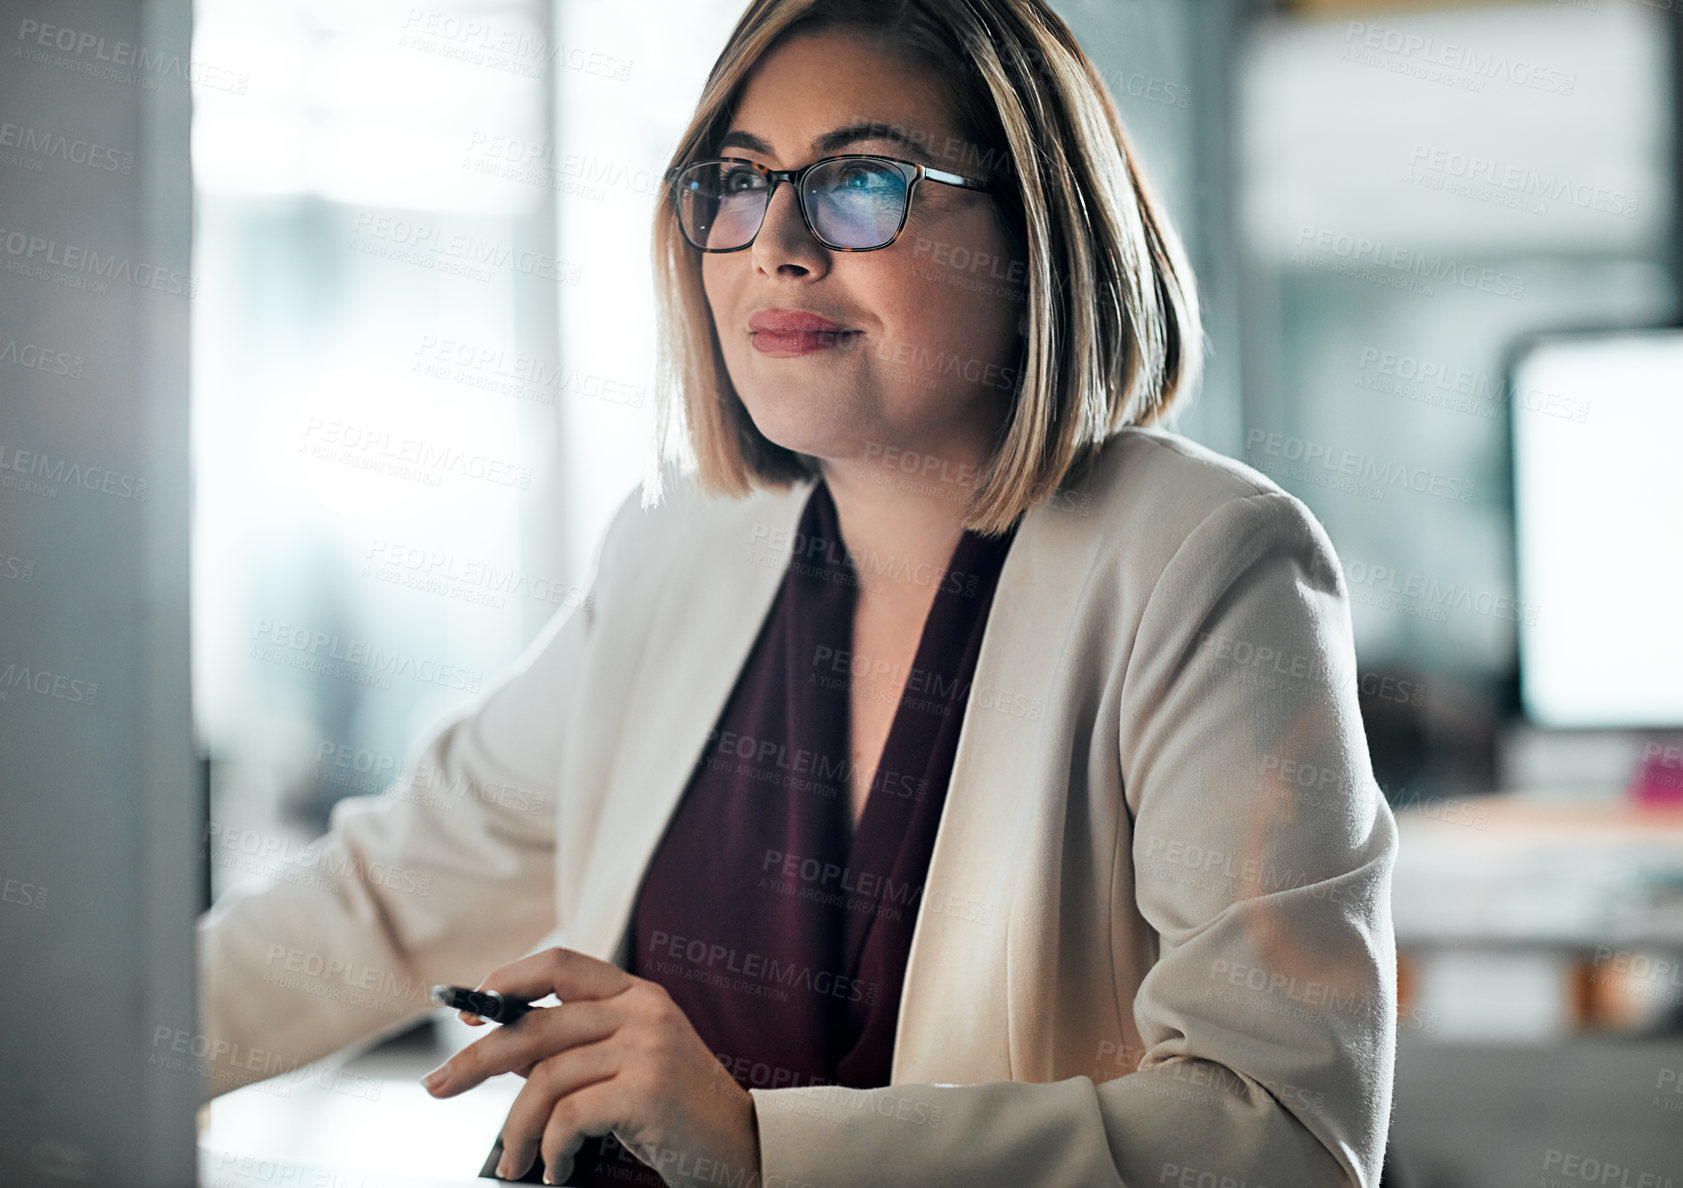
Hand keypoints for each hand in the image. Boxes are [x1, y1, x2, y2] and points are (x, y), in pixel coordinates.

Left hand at [420, 947, 760, 1187]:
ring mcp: (647, 1049)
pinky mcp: (647, 1092)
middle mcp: (642, 1011)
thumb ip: (579, 1045)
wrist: (743, 1147)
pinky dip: (550, 1150)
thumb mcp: (632, 1061)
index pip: (559, 965)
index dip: (506, 981)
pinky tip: (555, 1169)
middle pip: (535, 1025)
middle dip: (476, 1059)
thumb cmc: (677, 1110)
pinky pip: (568, 1117)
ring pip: (544, 1080)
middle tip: (438, 1086)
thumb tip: (503, 1051)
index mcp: (636, 994)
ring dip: (516, 1130)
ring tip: (514, 1162)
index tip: (470, 1012)